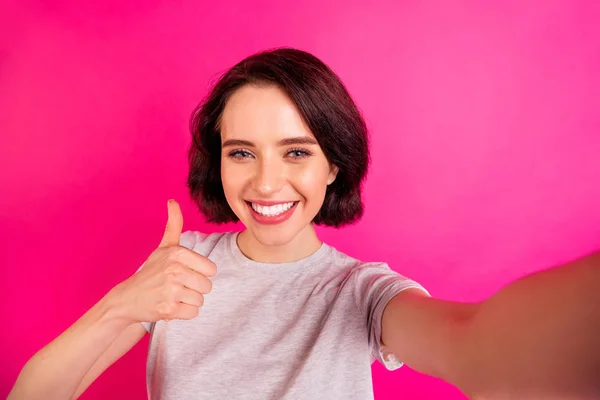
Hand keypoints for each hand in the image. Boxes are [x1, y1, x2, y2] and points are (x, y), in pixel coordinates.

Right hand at [109, 199, 215, 323]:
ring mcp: (171, 290)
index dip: (200, 273)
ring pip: (201, 300)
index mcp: (177, 253)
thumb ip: (173, 225)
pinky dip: (184, 313)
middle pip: (207, 286)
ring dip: (189, 301)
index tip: (184, 273)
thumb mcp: (163, 247)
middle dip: (195, 289)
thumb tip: (172, 201)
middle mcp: (175, 270)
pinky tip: (171, 306)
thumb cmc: (151, 272)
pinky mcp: (169, 309)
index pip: (211, 269)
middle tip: (177, 287)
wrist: (127, 299)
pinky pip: (193, 313)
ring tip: (173, 296)